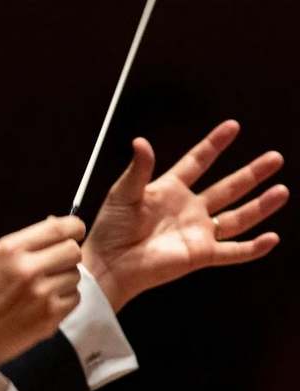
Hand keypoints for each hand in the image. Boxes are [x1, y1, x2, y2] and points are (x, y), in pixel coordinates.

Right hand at [0, 215, 84, 364]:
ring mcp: (41, 294)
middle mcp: (28, 269)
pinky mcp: (50, 316)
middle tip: (55, 264)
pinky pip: (74, 298)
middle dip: (68, 256)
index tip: (75, 232)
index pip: (59, 228)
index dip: (74, 227)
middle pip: (73, 251)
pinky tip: (44, 304)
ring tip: (42, 288)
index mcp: (10, 250)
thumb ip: (23, 243)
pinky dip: (64, 300)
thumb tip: (55, 224)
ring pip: (76, 275)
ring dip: (64, 279)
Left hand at [82, 120, 288, 311]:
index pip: (197, 162)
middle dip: (251, 173)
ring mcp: (196, 232)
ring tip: (282, 190)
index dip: (214, 145)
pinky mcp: (200, 255)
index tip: (232, 126)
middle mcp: (187, 209)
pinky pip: (232, 252)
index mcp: (169, 190)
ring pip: (236, 217)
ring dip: (260, 206)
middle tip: (275, 158)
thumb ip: (138, 169)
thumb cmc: (110, 229)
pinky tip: (272, 238)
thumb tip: (140, 141)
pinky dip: (253, 248)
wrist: (108, 263)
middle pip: (226, 188)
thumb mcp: (122, 194)